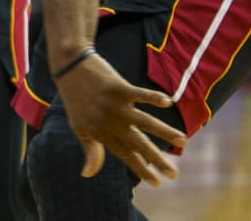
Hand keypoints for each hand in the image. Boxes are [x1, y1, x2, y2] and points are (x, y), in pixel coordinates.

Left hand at [53, 51, 186, 186]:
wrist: (67, 66)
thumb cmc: (75, 99)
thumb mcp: (78, 127)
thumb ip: (89, 149)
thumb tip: (87, 174)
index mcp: (101, 133)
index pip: (125, 155)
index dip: (141, 169)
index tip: (157, 184)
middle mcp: (109, 121)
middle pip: (137, 143)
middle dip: (157, 160)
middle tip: (174, 175)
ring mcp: (114, 104)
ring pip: (144, 121)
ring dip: (164, 132)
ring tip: (183, 141)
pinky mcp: (117, 87)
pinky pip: (138, 93)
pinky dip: (152, 96)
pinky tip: (167, 101)